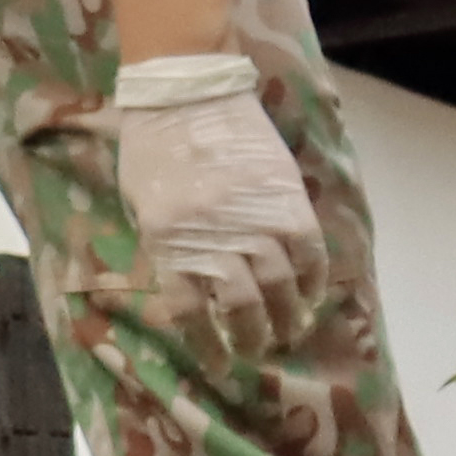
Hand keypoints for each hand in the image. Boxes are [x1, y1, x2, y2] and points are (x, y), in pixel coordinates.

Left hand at [103, 53, 318, 359]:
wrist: (187, 91)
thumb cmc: (152, 147)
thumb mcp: (143, 205)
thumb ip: (167, 245)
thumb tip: (191, 286)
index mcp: (170, 243)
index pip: (190, 311)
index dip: (206, 344)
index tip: (217, 363)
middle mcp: (216, 238)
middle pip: (241, 305)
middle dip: (251, 336)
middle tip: (256, 351)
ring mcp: (256, 218)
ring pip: (281, 285)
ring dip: (286, 315)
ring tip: (287, 331)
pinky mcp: (287, 199)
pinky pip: (309, 252)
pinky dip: (313, 278)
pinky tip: (310, 294)